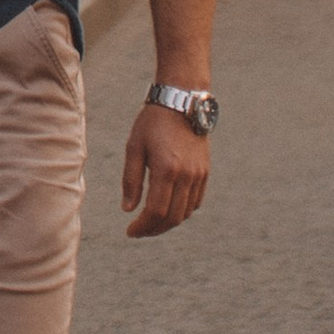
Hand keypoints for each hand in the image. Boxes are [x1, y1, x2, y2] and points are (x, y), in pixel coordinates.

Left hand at [120, 102, 209, 236]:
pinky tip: (167, 209)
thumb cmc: (152, 122)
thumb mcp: (134, 147)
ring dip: (168, 223)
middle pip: (172, 218)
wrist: (181, 102)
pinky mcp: (205, 173)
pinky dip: (181, 211)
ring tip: (150, 222)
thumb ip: (131, 180)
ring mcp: (199, 175)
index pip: (156, 211)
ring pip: (185, 213)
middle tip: (139, 231)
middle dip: (154, 229)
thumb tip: (128, 209)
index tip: (130, 232)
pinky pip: (195, 202)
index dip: (143, 226)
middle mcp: (186, 176)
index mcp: (166, 170)